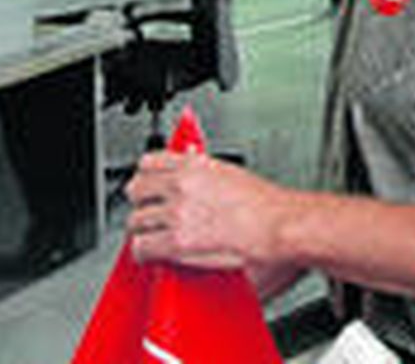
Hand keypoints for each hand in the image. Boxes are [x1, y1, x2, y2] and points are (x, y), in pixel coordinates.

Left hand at [126, 149, 288, 270]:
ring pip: (135, 221)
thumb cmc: (268, 204)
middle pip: (136, 189)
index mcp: (197, 164)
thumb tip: (193, 164)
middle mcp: (183, 184)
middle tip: (149, 211)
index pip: (150, 161)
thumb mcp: (233, 173)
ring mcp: (177, 213)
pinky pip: (141, 247)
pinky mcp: (177, 241)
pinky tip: (154, 254)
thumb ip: (206, 169)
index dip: (145, 175)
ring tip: (153, 235)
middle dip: (141, 202)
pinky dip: (145, 252)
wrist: (279, 226)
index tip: (148, 183)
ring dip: (143, 229)